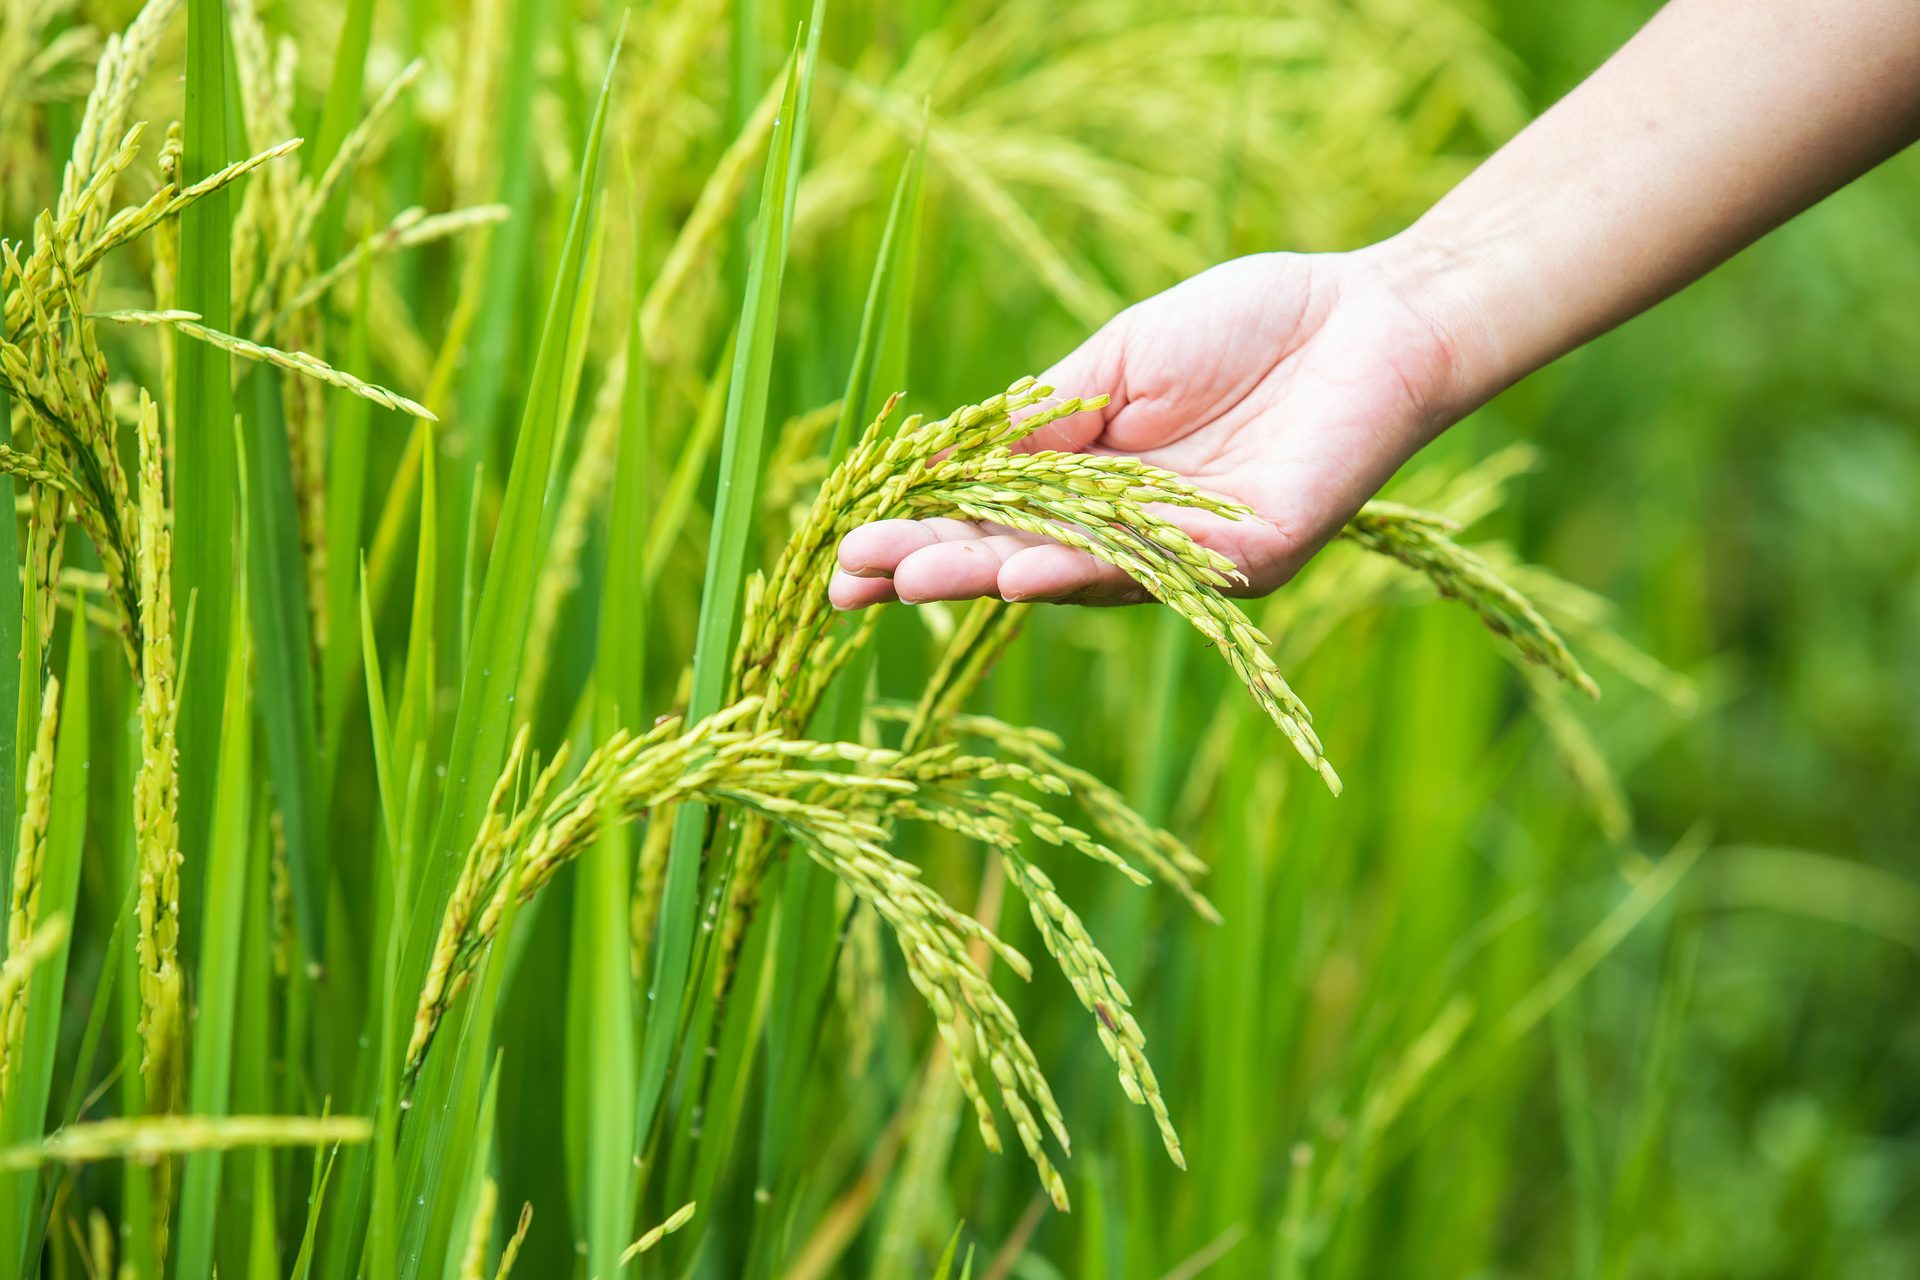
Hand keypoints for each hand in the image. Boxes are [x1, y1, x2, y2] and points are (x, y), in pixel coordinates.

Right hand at [829, 248, 1468, 607]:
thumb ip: (1047, 419)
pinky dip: (1089, 571)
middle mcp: (1135, 535)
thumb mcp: (1120, 364)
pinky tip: (1022, 571)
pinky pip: (1163, 569)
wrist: (1372, 315)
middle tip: (852, 580)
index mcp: (1096, 486)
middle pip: (1019, 559)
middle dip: (934, 568)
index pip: (990, 522)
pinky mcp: (1252, 554)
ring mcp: (1190, 555)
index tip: (844, 553)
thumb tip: (950, 464)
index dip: (919, 537)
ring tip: (913, 581)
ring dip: (991, 577)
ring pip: (1079, 574)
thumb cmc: (1246, 327)